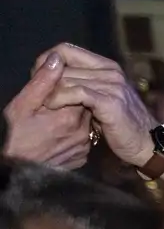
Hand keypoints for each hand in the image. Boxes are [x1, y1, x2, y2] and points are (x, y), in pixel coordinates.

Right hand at [2, 54, 92, 169]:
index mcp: (69, 116)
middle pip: (84, 106)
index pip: (80, 90)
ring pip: (84, 123)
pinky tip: (56, 136)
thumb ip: (42, 82)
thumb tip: (57, 59)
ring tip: (50, 123)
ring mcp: (84, 147)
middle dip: (70, 101)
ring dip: (72, 118)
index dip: (65, 86)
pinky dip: (72, 134)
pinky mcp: (82, 158)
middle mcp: (82, 132)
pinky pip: (82, 139)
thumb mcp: (22, 106)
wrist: (15, 170)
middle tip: (49, 108)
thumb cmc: (13, 135)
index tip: (50, 91)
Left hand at [39, 44, 156, 167]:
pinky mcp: (109, 101)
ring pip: (65, 78)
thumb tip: (52, 73)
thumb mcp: (100, 99)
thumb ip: (82, 83)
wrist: (147, 145)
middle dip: (44, 80)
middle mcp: (110, 71)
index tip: (40, 79)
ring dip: (50, 92)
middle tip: (40, 97)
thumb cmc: (121, 125)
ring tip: (45, 105)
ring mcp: (112, 85)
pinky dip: (59, 99)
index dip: (47, 61)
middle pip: (62, 64)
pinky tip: (54, 107)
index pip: (66, 49)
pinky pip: (75, 92)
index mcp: (107, 66)